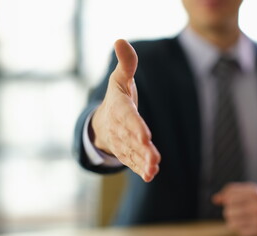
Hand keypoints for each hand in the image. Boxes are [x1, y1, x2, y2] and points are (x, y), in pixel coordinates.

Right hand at [91, 39, 160, 181]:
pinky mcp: (125, 152)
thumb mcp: (120, 79)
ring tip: (152, 170)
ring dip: (142, 162)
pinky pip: (132, 161)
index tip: (145, 137)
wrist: (102, 121)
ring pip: (132, 154)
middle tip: (154, 160)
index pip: (127, 119)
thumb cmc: (117, 97)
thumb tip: (120, 40)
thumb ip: (126, 63)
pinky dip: (139, 168)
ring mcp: (121, 142)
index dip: (136, 128)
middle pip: (131, 140)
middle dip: (142, 151)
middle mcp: (118, 128)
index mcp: (119, 109)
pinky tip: (150, 175)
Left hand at [213, 183, 256, 235]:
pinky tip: (248, 224)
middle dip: (230, 210)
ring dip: (233, 221)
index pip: (229, 196)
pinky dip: (241, 228)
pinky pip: (239, 231)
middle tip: (239, 210)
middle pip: (228, 210)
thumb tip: (215, 199)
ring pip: (231, 222)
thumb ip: (232, 192)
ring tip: (242, 217)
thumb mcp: (250, 190)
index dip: (227, 199)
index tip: (231, 200)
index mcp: (255, 192)